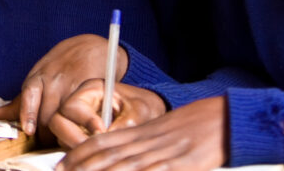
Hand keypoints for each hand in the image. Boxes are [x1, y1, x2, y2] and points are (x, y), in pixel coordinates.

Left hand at [0, 34, 127, 135]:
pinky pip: (85, 114)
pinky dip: (81, 126)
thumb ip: (22, 99)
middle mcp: (55, 80)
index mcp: (38, 77)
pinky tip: (80, 131)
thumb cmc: (62, 63)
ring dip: (62, 133)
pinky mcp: (92, 91)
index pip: (29, 96)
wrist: (92, 46)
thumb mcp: (39, 75)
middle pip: (46, 115)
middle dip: (45, 134)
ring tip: (62, 140)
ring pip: (64, 118)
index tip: (28, 130)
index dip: (28, 114)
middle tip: (46, 144)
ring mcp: (74, 85)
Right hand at [49, 79, 166, 146]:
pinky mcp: (77, 136)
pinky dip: (80, 154)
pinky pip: (68, 146)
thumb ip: (126, 122)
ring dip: (75, 148)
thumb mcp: (141, 110)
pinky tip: (97, 156)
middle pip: (57, 121)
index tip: (103, 132)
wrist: (148, 114)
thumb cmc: (144, 107)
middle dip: (71, 138)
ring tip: (98, 153)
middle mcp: (78, 104)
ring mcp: (75, 122)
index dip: (85, 121)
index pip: (73, 106)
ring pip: (60, 137)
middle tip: (94, 149)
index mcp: (90, 90)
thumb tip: (108, 137)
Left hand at [56, 96, 226, 170]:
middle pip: (109, 156)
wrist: (223, 118)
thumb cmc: (191, 127)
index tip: (60, 166)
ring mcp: (164, 154)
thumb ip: (138, 142)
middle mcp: (147, 142)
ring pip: (127, 166)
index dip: (79, 155)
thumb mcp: (159, 131)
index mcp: (140, 132)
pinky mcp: (184, 164)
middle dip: (82, 167)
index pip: (102, 142)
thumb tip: (114, 157)